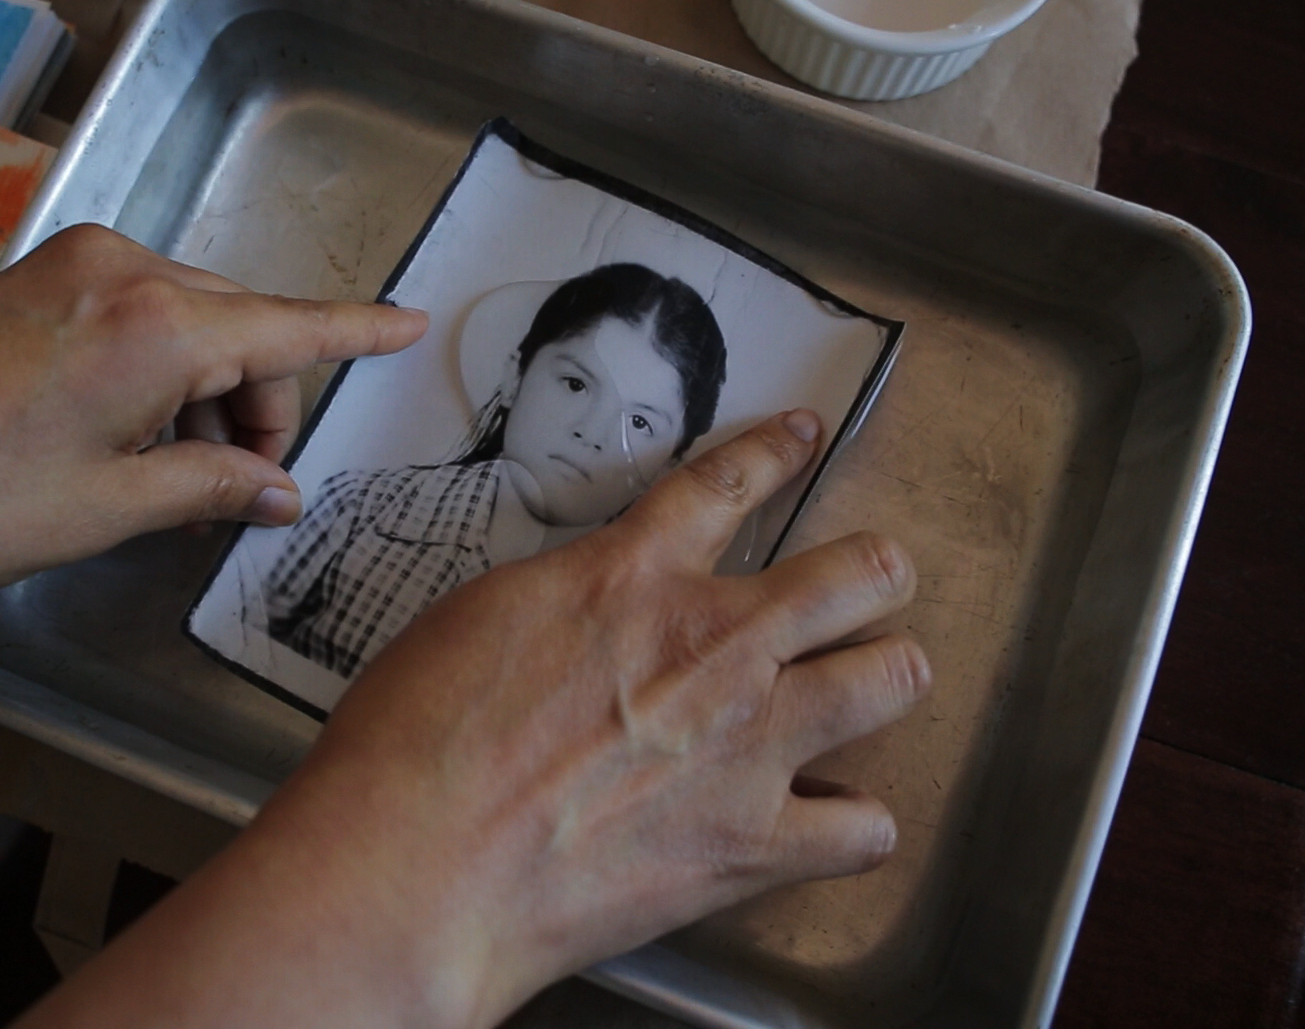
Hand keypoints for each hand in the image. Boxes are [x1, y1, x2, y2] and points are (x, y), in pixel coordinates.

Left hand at [0, 225, 426, 596]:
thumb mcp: (106, 509)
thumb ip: (210, 487)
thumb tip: (277, 491)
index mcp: (158, 324)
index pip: (291, 326)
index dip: (358, 332)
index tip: (411, 326)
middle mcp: (123, 272)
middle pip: (242, 328)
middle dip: (260, 407)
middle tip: (240, 496)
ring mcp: (71, 270)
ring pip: (188, 325)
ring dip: (205, 399)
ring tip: (175, 491)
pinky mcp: (32, 285)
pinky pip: (133, 320)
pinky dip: (156, 378)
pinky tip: (131, 447)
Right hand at [16, 411, 928, 1028]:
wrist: (413, 867)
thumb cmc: (413, 749)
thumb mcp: (479, 620)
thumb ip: (564, 602)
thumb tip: (590, 611)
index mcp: (630, 579)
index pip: (727, 484)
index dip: (776, 452)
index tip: (804, 437)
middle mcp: (714, 645)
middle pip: (860, 572)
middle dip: (873, 572)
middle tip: (867, 583)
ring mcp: (749, 744)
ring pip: (892, 679)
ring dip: (883, 679)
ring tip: (868, 688)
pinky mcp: (754, 842)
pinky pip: (864, 828)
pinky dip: (851, 825)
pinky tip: (826, 822)